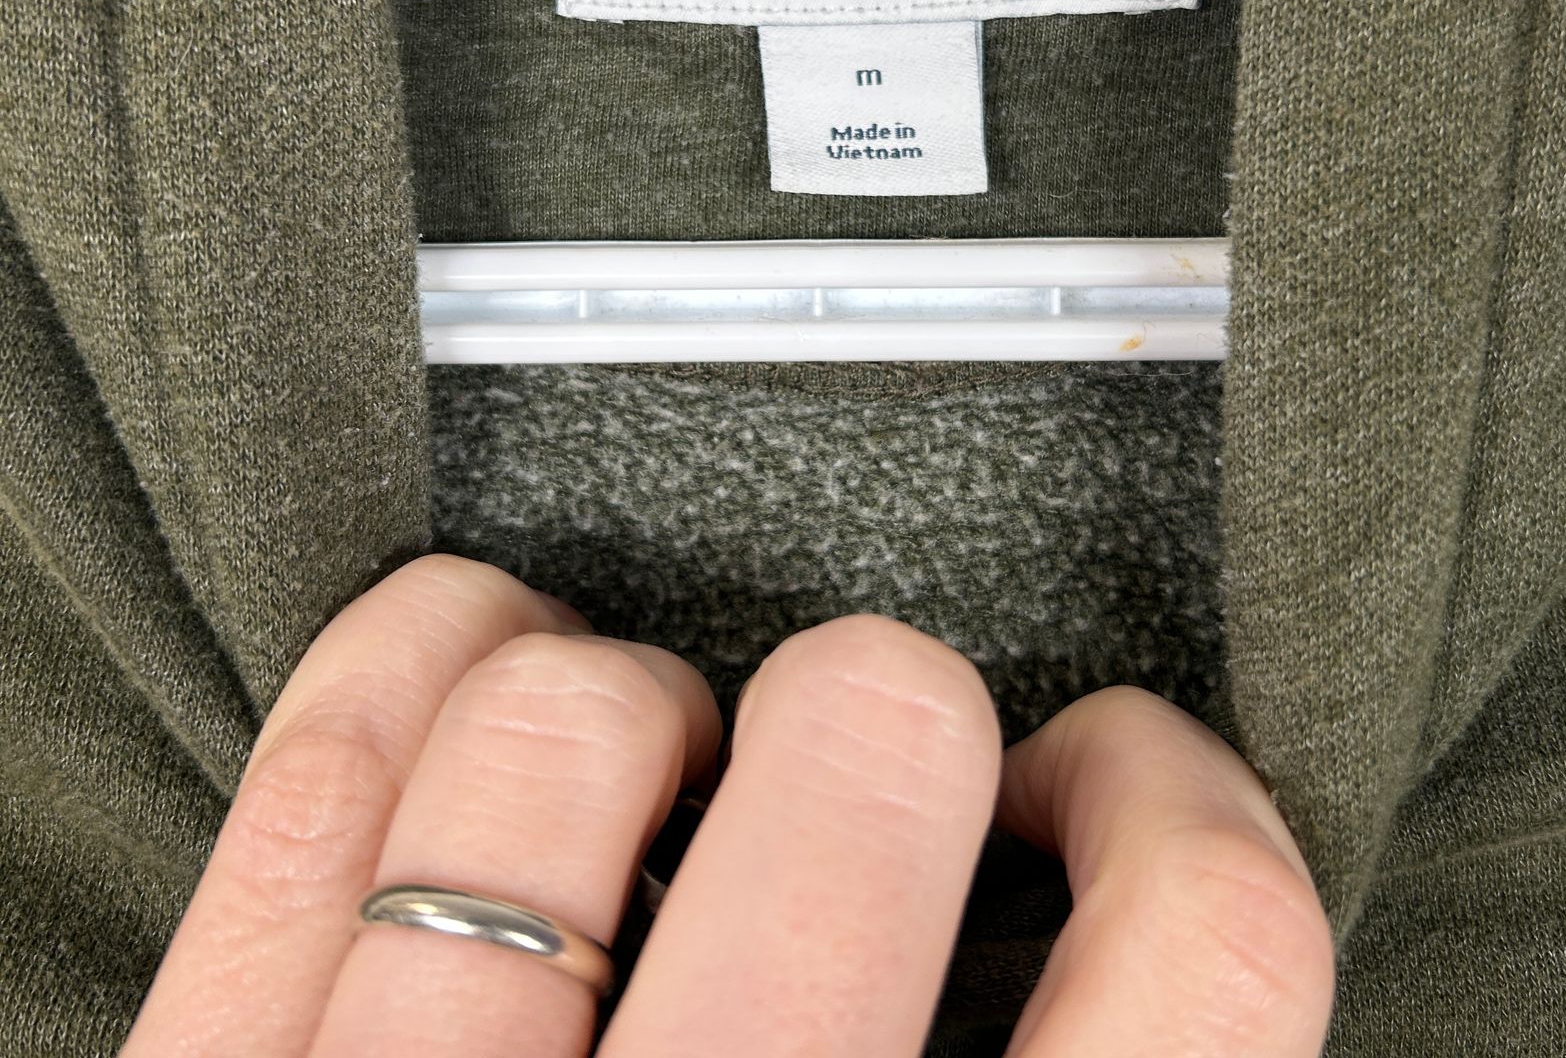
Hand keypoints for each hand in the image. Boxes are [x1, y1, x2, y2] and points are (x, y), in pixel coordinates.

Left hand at [123, 554, 1333, 1055]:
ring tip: (646, 764)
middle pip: (868, 735)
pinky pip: (332, 769)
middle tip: (855, 770)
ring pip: (562, 722)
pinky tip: (478, 672)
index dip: (1177, 796)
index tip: (1098, 786)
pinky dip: (424, 652)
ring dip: (632, 691)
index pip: (1203, 943)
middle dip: (884, 706)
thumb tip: (1113, 922)